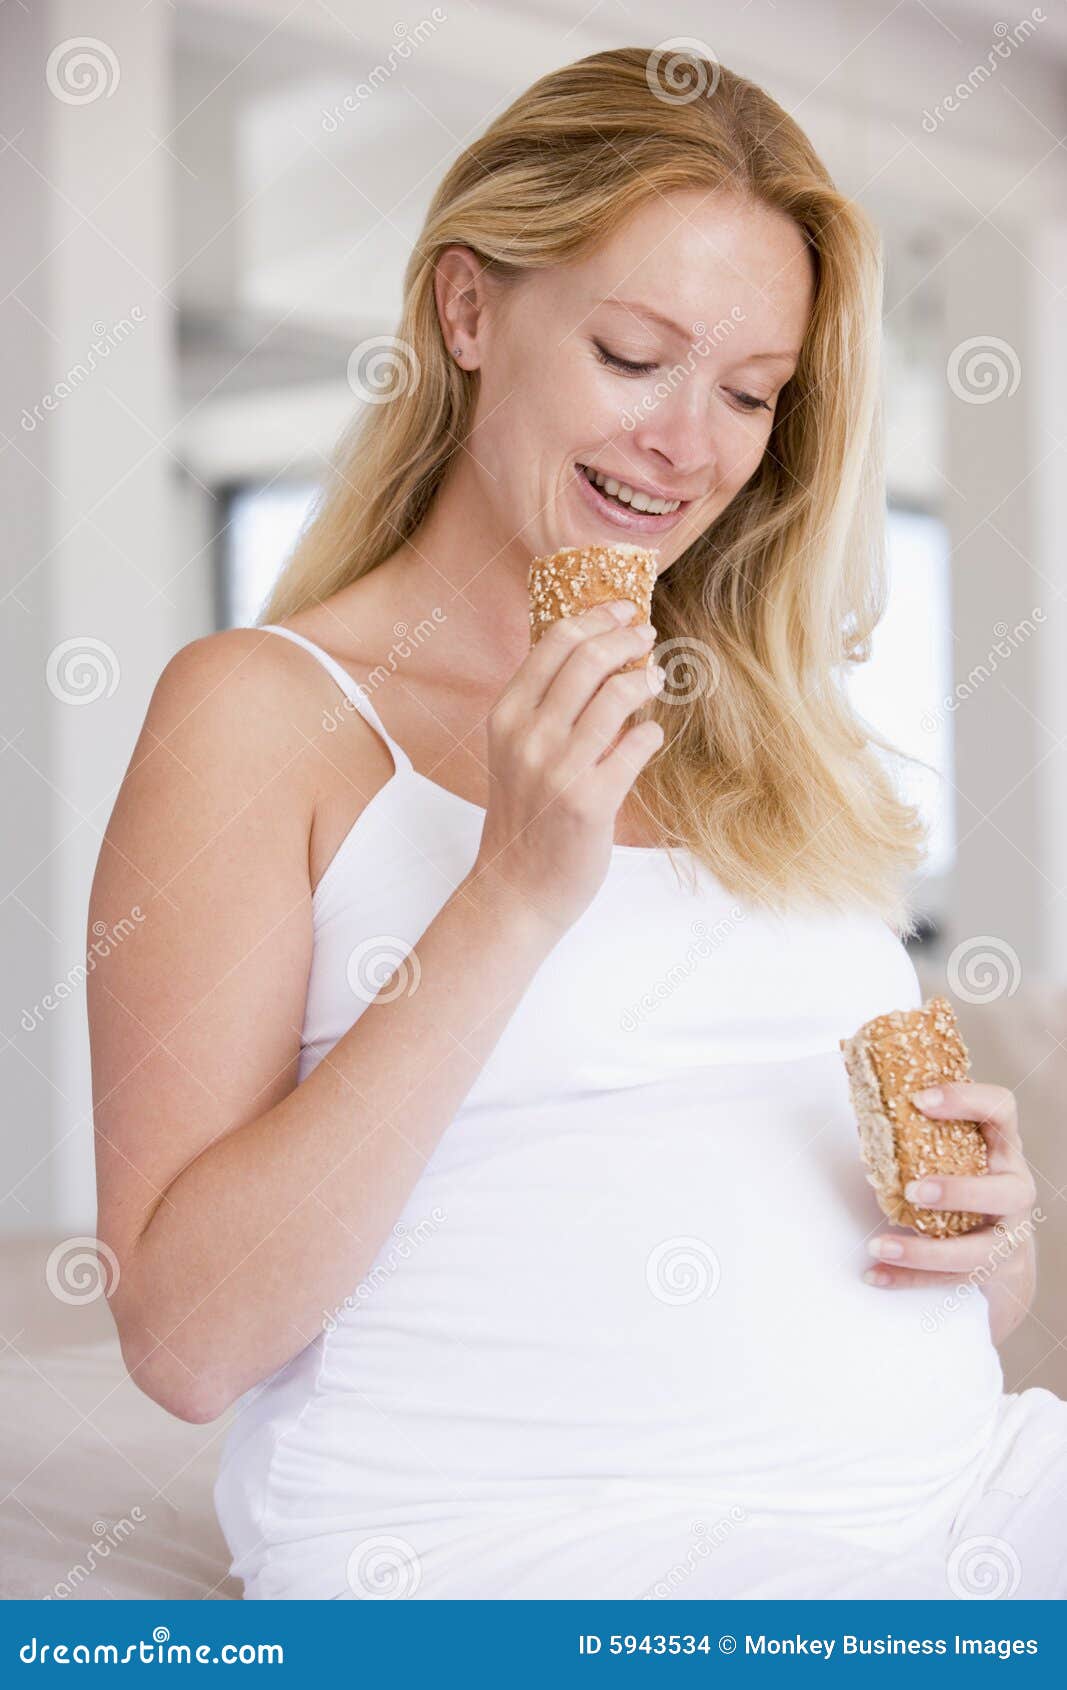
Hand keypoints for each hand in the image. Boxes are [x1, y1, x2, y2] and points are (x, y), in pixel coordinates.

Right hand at [471, 600, 665, 938]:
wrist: (516, 887)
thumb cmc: (524, 814)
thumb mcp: (514, 750)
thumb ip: (542, 705)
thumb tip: (592, 649)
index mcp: (505, 716)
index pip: (553, 642)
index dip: (596, 617)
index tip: (622, 609)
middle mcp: (528, 737)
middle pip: (588, 659)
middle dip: (627, 637)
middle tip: (647, 635)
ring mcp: (559, 769)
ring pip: (617, 696)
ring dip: (645, 680)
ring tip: (656, 679)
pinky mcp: (591, 801)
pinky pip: (638, 745)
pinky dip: (650, 733)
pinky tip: (647, 737)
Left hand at [863, 1080, 1038, 1344]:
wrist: (1004, 1247)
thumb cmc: (968, 1179)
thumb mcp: (958, 1151)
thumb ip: (922, 1129)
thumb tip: (863, 1103)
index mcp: (1003, 1148)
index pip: (1001, 1110)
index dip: (966, 1100)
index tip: (920, 1100)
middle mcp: (1015, 1190)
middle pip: (1005, 1193)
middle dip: (960, 1193)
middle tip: (914, 1191)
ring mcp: (1007, 1237)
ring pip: (976, 1251)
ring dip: (925, 1251)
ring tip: (879, 1245)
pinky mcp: (988, 1272)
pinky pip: (947, 1281)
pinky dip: (907, 1279)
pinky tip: (874, 1274)